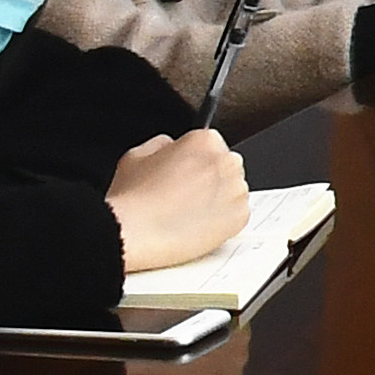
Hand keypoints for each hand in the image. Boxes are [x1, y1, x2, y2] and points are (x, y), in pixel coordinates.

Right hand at [107, 127, 251, 269]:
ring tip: (187, 214)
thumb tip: (170, 146)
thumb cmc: (133, 199)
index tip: (184, 173)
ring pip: (232, 191)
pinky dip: (221, 222)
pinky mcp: (241, 216)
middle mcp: (227, 161)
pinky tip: (196, 226)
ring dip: (217, 199)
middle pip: (224, 166)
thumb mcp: (137, 155)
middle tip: (184, 196)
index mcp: (205, 141)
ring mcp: (237, 189)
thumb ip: (161, 144)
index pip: (209, 144)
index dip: (193, 161)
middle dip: (208, 179)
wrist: (136, 234)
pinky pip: (236, 215)